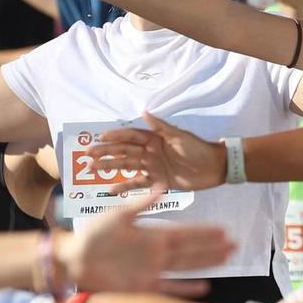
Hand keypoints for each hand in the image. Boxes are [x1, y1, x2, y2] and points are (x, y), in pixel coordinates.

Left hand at [58, 187, 233, 294]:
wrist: (72, 259)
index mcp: (151, 234)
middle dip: (212, 248)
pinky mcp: (142, 286)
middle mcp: (156, 253)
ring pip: (186, 267)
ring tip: (226, 259)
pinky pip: (169, 288)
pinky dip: (186, 288)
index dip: (204, 232)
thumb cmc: (92, 234)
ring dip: (206, 263)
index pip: (185, 233)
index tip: (223, 229)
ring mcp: (151, 270)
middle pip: (191, 250)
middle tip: (235, 245)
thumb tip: (163, 187)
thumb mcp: (117, 215)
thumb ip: (141, 204)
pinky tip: (204, 287)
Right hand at [95, 113, 226, 191]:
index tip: (99, 137)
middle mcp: (150, 152)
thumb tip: (143, 112)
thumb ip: (161, 126)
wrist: (215, 167)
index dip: (115, 136)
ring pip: (126, 166)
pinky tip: (111, 190)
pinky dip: (125, 186)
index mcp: (154, 138)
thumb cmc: (198, 148)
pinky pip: (138, 183)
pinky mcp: (158, 181)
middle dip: (105, 153)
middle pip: (123, 151)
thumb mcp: (180, 136)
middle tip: (87, 155)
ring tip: (92, 170)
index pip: (130, 136)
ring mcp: (152, 166)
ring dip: (109, 167)